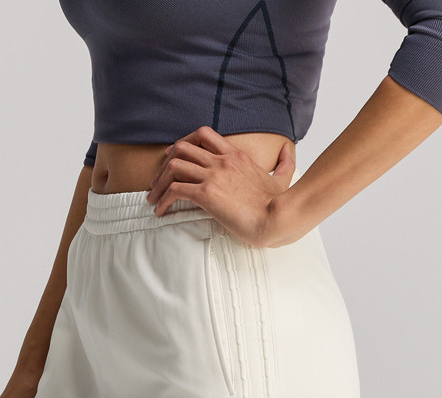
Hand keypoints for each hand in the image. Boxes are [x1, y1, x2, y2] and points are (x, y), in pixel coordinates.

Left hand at [146, 128, 298, 246]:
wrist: (277, 218)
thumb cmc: (279, 204)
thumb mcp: (283, 178)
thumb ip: (284, 163)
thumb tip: (288, 151)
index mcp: (236, 155)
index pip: (203, 134)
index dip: (183, 143)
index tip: (173, 158)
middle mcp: (222, 160)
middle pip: (181, 148)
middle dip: (164, 164)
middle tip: (158, 181)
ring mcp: (214, 175)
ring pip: (173, 167)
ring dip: (159, 182)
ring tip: (153, 198)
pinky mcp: (208, 194)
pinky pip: (176, 190)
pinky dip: (163, 200)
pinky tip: (160, 211)